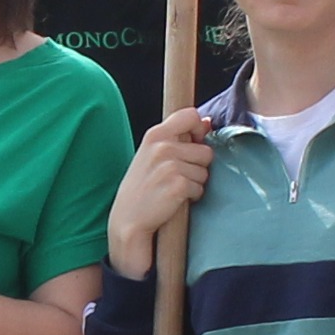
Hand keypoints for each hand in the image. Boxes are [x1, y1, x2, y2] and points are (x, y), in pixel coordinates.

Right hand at [104, 109, 215, 273]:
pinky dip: (192, 196)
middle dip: (197, 166)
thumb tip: (206, 122)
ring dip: (194, 182)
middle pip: (205, 151)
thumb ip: (177, 136)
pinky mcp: (179, 185)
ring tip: (173, 188)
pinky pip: (200, 188)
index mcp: (155, 135)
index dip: (198, 129)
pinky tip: (174, 199)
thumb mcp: (151, 154)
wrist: (128, 219)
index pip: (190, 115)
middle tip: (176, 176)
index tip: (193, 142)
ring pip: (205, 172)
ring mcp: (171, 166)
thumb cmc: (140, 188)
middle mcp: (163, 147)